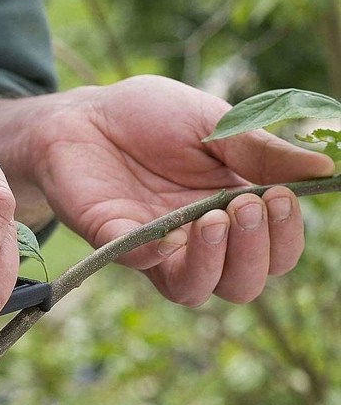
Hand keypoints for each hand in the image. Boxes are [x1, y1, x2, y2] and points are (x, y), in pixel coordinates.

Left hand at [0, 75, 333, 305]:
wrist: (88, 114)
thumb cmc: (151, 116)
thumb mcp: (214, 123)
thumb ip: (260, 151)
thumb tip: (324, 169)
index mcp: (231, 210)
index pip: (275, 251)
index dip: (285, 237)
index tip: (280, 197)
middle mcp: (197, 239)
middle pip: (242, 283)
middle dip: (255, 253)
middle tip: (246, 204)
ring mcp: (155, 245)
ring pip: (195, 290)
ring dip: (215, 263)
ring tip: (214, 218)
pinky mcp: (113, 240)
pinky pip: (138, 264)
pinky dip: (156, 254)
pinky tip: (169, 229)